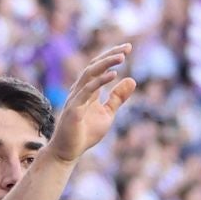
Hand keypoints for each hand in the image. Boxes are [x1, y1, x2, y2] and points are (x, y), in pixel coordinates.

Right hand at [46, 38, 136, 164]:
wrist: (68, 152)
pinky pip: (87, 91)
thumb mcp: (107, 113)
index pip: (99, 67)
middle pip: (94, 66)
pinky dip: (100, 81)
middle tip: (127, 47)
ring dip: (106, 64)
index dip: (111, 56)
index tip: (127, 48)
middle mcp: (80, 90)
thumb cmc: (85, 133)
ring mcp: (76, 98)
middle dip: (110, 55)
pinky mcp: (74, 109)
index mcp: (88, 89)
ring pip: (89, 74)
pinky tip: (113, 75)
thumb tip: (132, 79)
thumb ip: (118, 97)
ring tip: (122, 56)